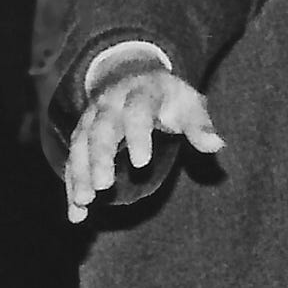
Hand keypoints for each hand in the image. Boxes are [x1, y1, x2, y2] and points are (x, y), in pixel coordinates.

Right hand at [62, 64, 222, 221]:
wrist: (131, 75)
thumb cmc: (168, 97)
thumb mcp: (188, 102)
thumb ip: (199, 124)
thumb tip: (215, 144)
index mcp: (140, 94)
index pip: (137, 113)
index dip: (137, 136)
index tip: (142, 163)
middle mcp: (110, 105)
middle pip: (101, 130)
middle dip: (100, 157)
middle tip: (104, 185)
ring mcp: (91, 119)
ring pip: (81, 145)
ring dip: (79, 173)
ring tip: (84, 202)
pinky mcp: (81, 135)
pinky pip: (73, 159)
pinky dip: (71, 185)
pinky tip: (76, 212)